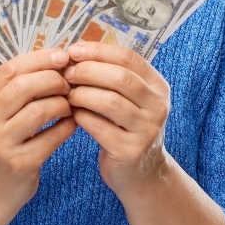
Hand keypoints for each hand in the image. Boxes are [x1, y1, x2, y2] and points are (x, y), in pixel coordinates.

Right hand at [0, 49, 76, 213]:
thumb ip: (17, 90)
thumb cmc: (0, 144)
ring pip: (39, 110)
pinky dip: (66, 127)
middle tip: (68, 83)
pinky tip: (72, 124)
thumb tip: (54, 60)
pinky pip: (51, 137)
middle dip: (52, 79)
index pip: (9, 70)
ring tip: (69, 105)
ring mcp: (2, 144)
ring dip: (62, 103)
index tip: (62, 55)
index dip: (39, 58)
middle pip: (23, 87)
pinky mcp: (20, 164)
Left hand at [64, 42, 171, 196]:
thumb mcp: (130, 100)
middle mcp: (158, 106)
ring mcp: (147, 130)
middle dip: (88, 71)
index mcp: (158, 86)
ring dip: (82, 94)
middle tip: (66, 73)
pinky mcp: (131, 151)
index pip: (128, 58)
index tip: (73, 50)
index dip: (98, 51)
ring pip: (110, 101)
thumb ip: (111, 77)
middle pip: (120, 77)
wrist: (142, 173)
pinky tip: (73, 115)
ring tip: (67, 94)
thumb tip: (75, 53)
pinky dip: (82, 117)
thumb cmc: (127, 129)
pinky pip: (100, 127)